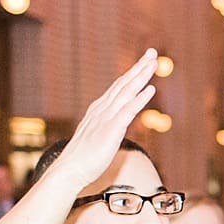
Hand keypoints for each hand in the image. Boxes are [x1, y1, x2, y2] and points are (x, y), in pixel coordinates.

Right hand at [50, 49, 158, 186]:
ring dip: (141, 77)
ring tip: (153, 64)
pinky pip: (128, 111)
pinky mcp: (111, 130)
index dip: (133, 73)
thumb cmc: (84, 158)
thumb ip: (108, 126)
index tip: (145, 61)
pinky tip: (150, 90)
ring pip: (127, 92)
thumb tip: (117, 123)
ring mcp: (106, 118)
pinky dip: (139, 99)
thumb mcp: (98, 136)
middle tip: (153, 53)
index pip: (119, 87)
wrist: (69, 171)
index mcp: (100, 110)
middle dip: (139, 67)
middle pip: (124, 84)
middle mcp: (103, 109)